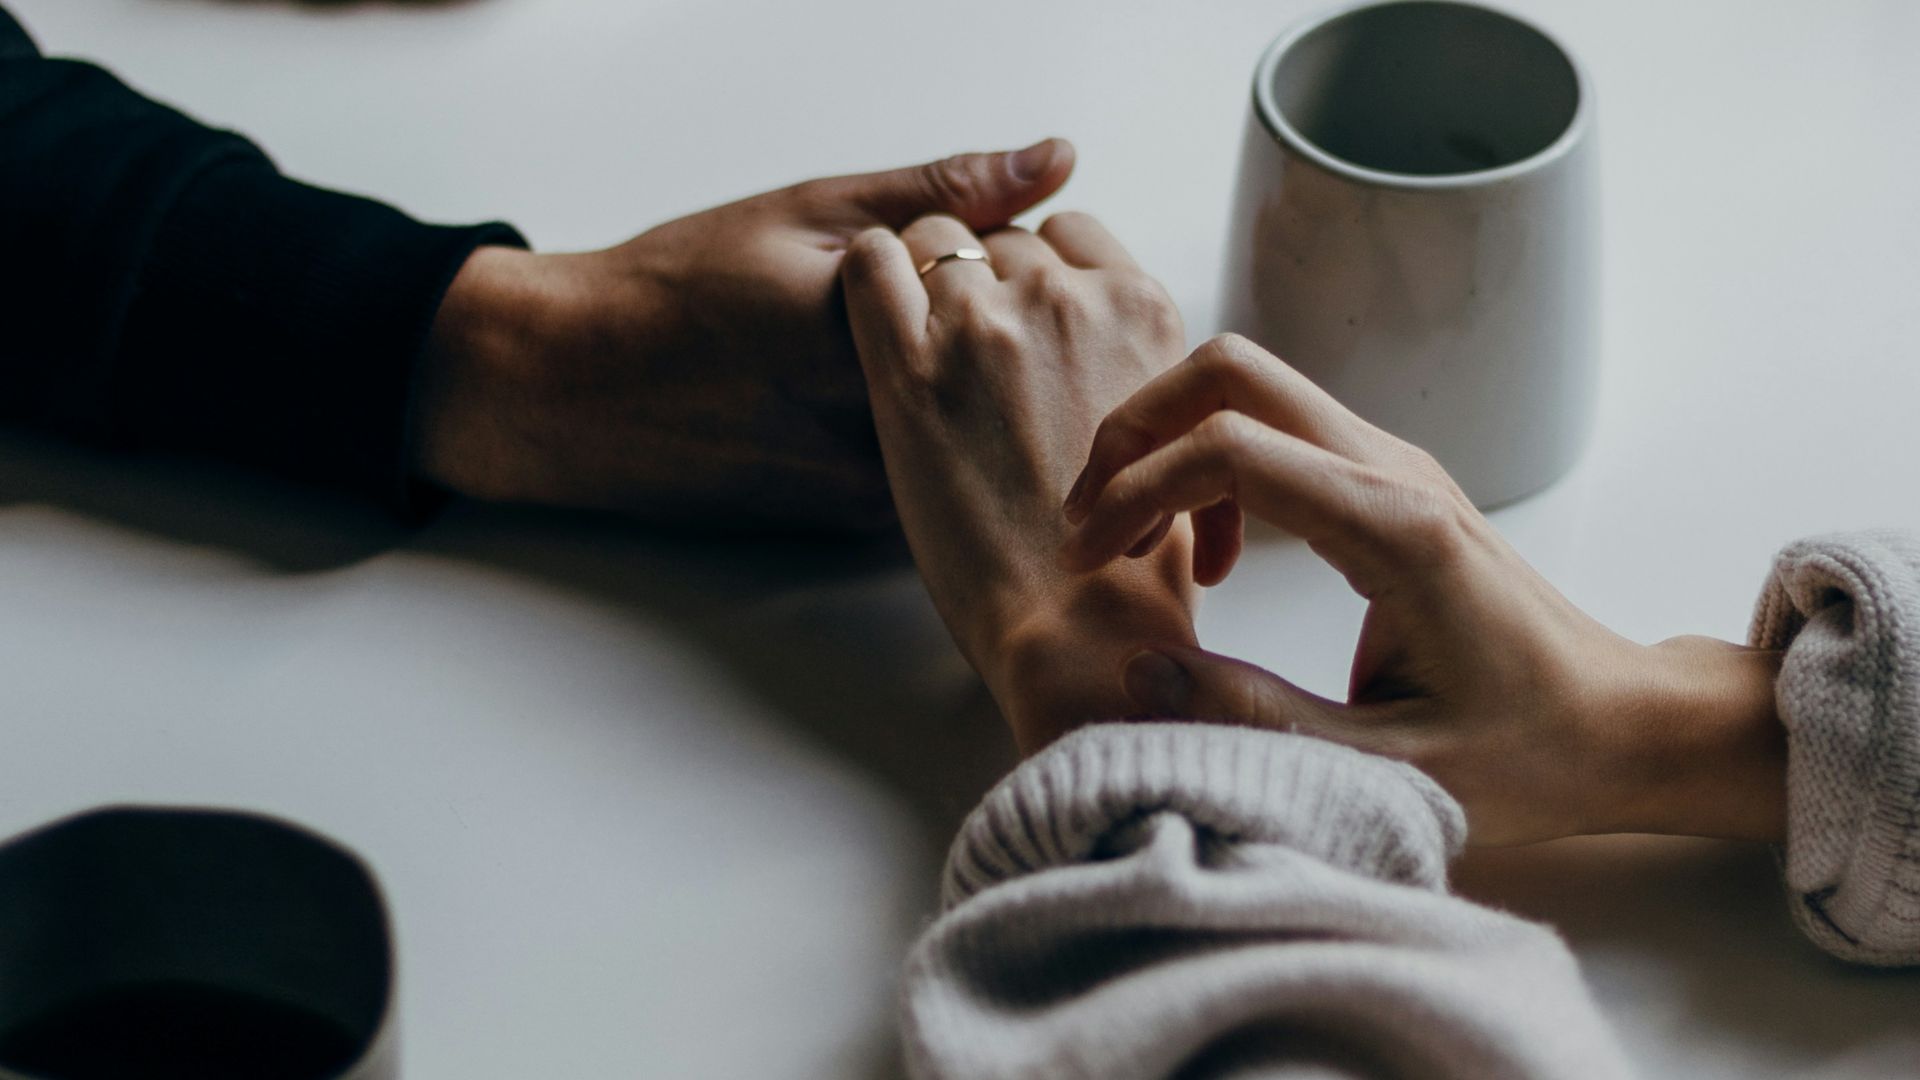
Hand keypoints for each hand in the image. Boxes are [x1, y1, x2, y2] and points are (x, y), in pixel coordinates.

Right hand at [415, 139, 1075, 530]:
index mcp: (874, 338)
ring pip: (977, 429)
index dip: (999, 261)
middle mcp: (882, 431)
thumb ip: (941, 191)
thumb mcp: (808, 212)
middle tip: (913, 296)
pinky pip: (937, 469)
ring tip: (859, 351)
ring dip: (969, 387)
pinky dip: (933, 431)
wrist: (576, 394)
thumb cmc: (678, 293)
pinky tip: (854, 396)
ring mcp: (873, 489)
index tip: (950, 245)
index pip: (1016, 294)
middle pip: (1007, 372)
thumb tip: (1054, 159)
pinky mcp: (859, 524)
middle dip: (994, 327)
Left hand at [841, 212, 1195, 753]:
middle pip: (1001, 238)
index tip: (1019, 317)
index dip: (1036, 269)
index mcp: (1141, 309)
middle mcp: (1068, 299)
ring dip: (922, 281)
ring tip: (919, 351)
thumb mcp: (1170, 429)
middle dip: (979, 281)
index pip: (1070, 232)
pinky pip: (870, 261)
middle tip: (965, 356)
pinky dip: (867, 275)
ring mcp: (987, 325)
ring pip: (934, 239)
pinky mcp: (909, 367)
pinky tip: (871, 319)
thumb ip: (1135, 363)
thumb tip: (1102, 347)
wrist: (1079, 626)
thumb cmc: (1129, 557)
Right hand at [1059, 334, 1785, 845]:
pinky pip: (1276, 431)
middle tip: (1093, 524)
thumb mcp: (1390, 769)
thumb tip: (1138, 673)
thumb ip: (1258, 720)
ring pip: (1249, 388)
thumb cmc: (1530, 753)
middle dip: (1136, 429)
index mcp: (1395, 529)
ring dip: (1169, 445)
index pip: (1229, 448)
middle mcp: (1394, 470)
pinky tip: (1212, 560)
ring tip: (1136, 545)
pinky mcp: (1388, 481)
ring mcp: (1394, 464)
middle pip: (1232, 371)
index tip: (1090, 560)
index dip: (1135, 490)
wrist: (1622, 724)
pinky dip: (1213, 469)